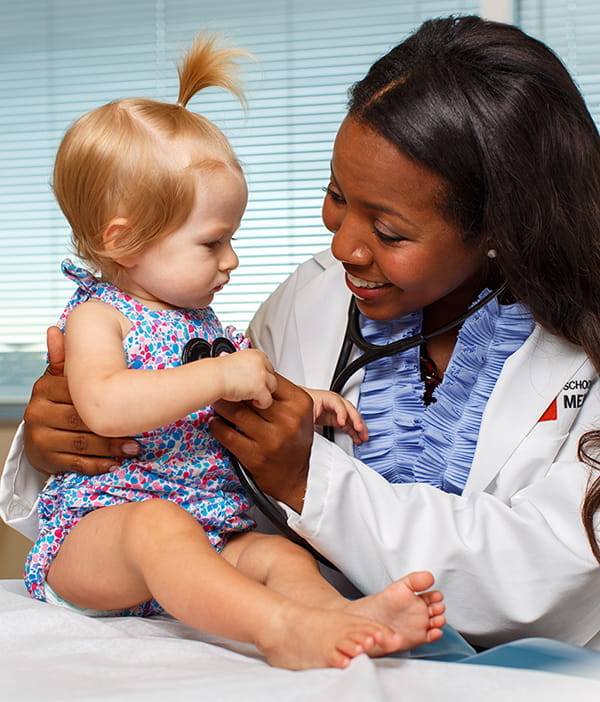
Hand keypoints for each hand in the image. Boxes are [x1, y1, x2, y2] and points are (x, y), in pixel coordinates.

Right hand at [22, 326, 139, 474]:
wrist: (40, 435)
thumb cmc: (59, 402)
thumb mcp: (59, 378)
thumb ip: (63, 358)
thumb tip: (55, 330)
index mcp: (43, 389)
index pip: (78, 394)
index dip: (105, 399)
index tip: (132, 402)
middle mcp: (37, 413)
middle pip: (81, 420)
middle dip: (112, 427)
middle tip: (141, 432)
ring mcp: (41, 438)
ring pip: (81, 443)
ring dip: (111, 447)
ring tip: (134, 448)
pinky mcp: (48, 460)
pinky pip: (76, 463)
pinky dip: (98, 464)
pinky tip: (116, 463)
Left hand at [209, 373, 312, 511]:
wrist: (295, 477)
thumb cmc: (294, 441)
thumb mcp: (299, 412)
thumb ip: (279, 393)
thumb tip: (253, 371)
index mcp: (300, 405)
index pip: (270, 380)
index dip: (251, 376)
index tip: (239, 374)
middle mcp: (288, 421)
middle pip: (251, 394)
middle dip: (233, 389)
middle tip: (223, 386)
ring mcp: (271, 439)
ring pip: (236, 413)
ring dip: (221, 405)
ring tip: (217, 402)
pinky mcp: (255, 456)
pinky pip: (227, 435)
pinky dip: (217, 426)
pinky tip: (216, 422)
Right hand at [217, 348, 277, 408]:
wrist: (213, 377)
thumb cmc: (218, 372)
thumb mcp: (235, 363)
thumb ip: (244, 366)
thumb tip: (247, 373)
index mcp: (255, 354)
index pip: (267, 364)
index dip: (263, 374)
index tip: (258, 379)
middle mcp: (261, 363)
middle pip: (272, 374)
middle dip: (266, 383)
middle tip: (257, 389)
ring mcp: (262, 375)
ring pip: (273, 386)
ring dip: (266, 392)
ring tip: (256, 397)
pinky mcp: (260, 388)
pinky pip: (268, 400)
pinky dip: (263, 403)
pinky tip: (256, 403)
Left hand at [306, 389, 368, 444]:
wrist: (297, 403)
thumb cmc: (301, 404)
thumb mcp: (304, 411)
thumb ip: (307, 417)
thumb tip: (305, 427)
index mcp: (326, 398)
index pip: (337, 404)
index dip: (341, 413)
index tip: (342, 422)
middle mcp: (334, 402)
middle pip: (349, 409)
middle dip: (356, 419)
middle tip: (359, 429)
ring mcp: (337, 411)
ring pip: (352, 417)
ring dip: (359, 427)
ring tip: (363, 436)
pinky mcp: (337, 419)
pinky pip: (349, 424)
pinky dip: (354, 432)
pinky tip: (358, 438)